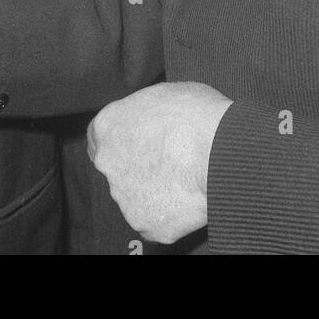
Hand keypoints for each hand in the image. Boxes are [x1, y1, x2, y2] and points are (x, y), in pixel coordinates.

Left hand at [88, 81, 232, 243]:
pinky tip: (188, 199)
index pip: (99, 138)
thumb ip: (145, 112)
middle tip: (168, 163)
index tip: (139, 144)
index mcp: (108, 126)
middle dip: (136, 168)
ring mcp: (124, 197)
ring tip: (183, 180)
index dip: (121, 141)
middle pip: (117, 169)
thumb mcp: (164, 94)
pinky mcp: (146, 224)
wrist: (219, 151)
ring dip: (153, 192)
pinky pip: (156, 222)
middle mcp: (108, 163)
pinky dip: (170, 215)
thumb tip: (152, 120)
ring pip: (135, 198)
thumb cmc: (197, 114)